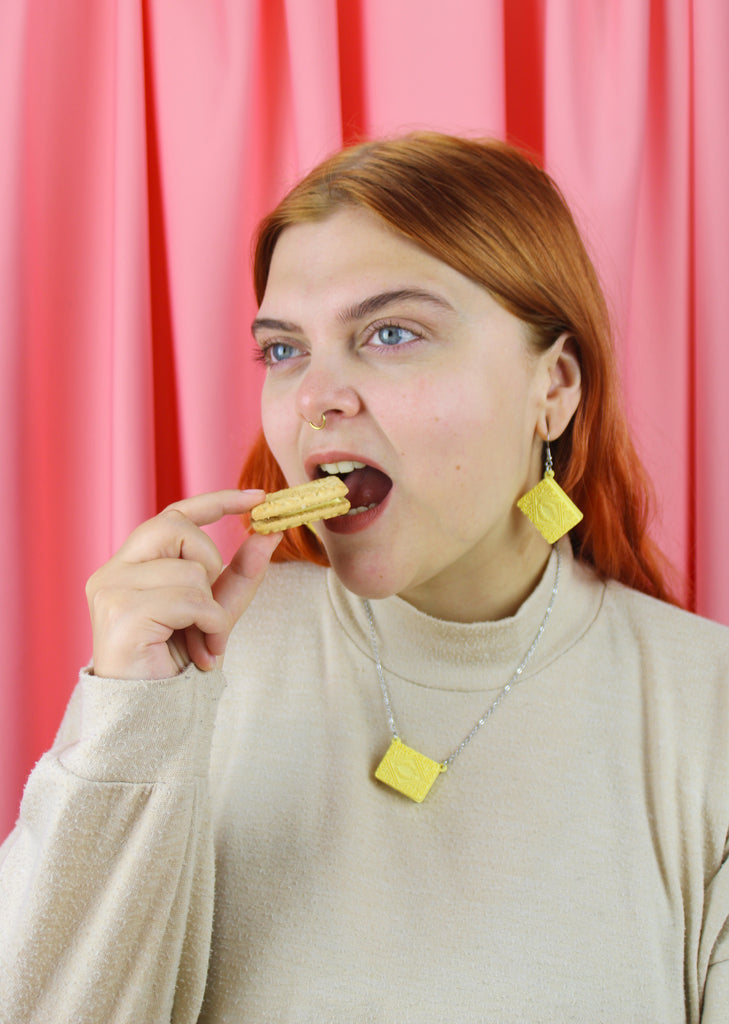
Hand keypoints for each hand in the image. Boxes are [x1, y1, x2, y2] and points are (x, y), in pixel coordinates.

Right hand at [86, 490, 280, 679]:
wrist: (155, 718)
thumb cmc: (177, 665)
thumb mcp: (216, 611)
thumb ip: (239, 573)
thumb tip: (269, 534)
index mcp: (130, 566)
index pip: (173, 515)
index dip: (217, 500)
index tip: (258, 497)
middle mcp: (112, 572)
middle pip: (178, 527)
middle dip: (209, 562)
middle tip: (208, 607)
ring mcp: (111, 591)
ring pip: (189, 569)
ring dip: (212, 609)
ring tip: (205, 640)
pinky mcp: (121, 614)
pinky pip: (190, 599)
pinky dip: (210, 624)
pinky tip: (202, 650)